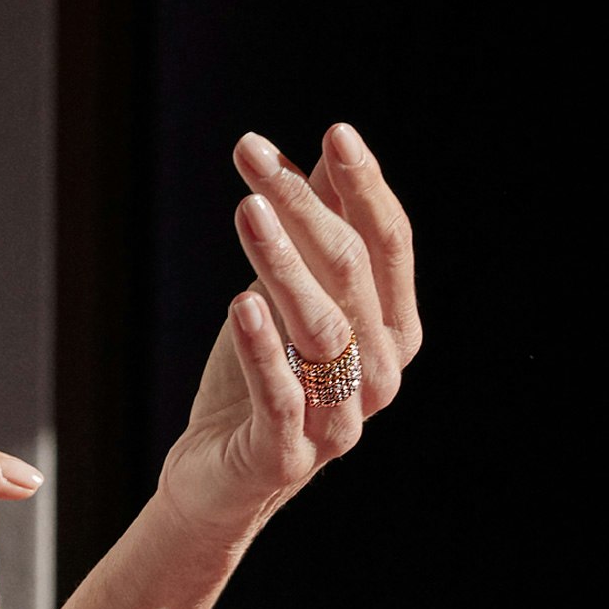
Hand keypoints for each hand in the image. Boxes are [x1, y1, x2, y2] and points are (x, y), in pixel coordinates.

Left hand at [156, 122, 420, 557]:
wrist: (217, 477)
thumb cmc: (261, 375)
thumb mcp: (290, 295)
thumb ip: (317, 232)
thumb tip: (330, 149)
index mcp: (392, 328)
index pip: (390, 245)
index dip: (365, 188)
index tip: (335, 132)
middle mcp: (380, 373)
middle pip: (351, 274)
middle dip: (304, 207)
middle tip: (252, 154)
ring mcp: (341, 419)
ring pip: (322, 329)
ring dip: (283, 264)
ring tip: (247, 209)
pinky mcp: (290, 456)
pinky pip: (282, 397)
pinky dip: (263, 350)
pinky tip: (240, 303)